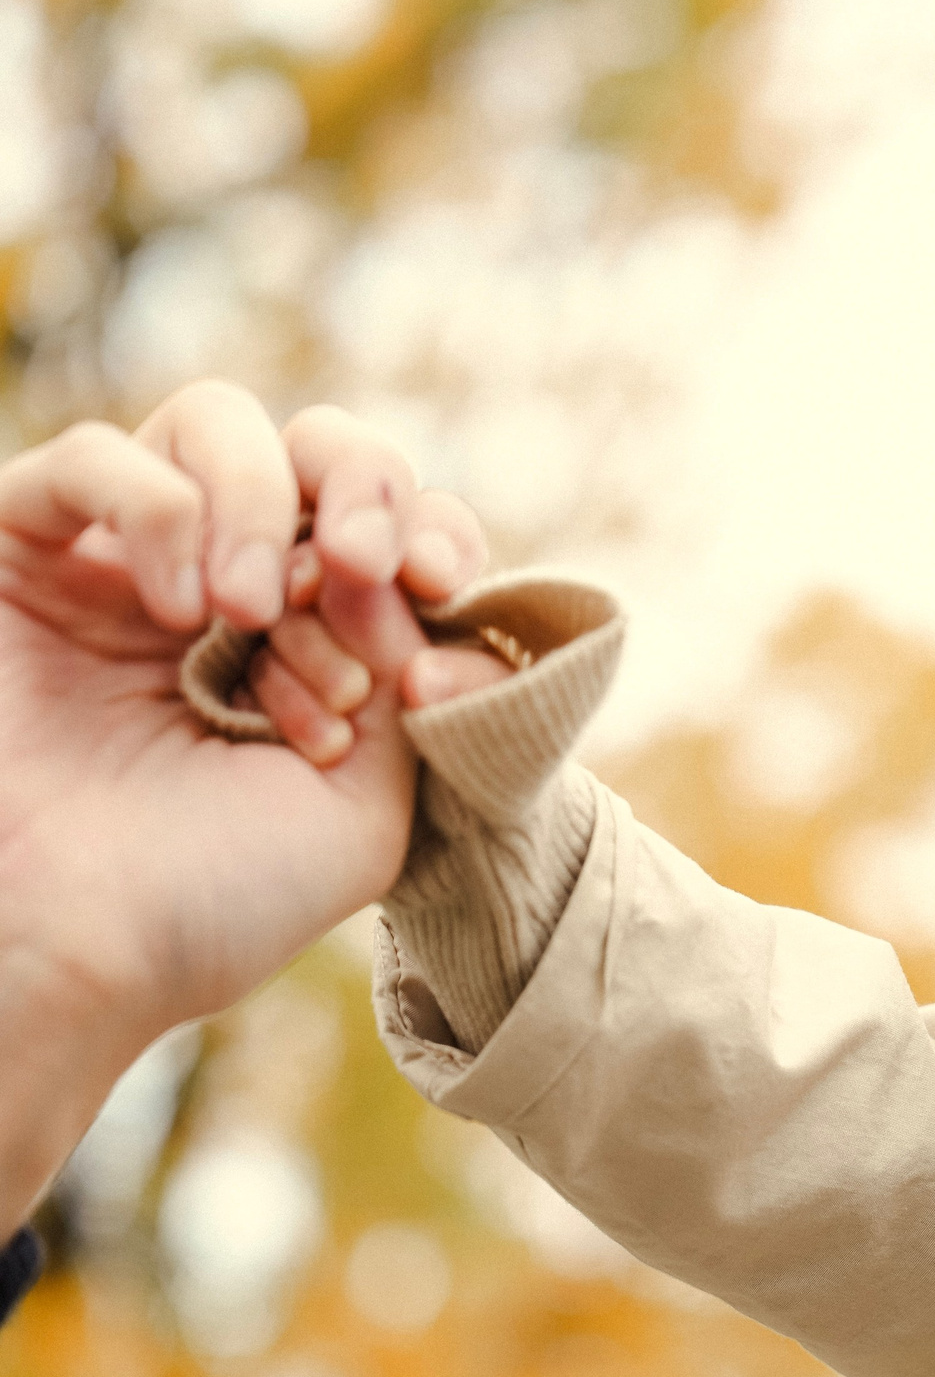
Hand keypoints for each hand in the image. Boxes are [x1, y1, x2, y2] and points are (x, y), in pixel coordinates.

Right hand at [0, 383, 479, 1048]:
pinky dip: (160, 508)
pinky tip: (180, 608)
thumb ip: (425, 692)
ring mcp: (123, 563)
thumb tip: (449, 605)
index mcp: (319, 640)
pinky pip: (95, 457)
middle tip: (364, 569)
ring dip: (263, 501)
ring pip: (213, 424)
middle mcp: (225, 588)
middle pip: (318, 450)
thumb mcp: (372, 805)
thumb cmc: (214, 897)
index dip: (432, 529)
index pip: (396, 525)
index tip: (442, 584)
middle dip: (366, 486)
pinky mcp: (22, 554)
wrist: (70, 952)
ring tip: (253, 608)